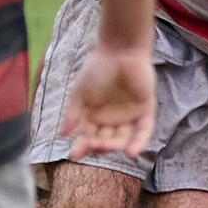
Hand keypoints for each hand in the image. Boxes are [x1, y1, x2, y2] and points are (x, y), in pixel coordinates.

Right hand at [60, 41, 155, 159]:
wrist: (120, 52)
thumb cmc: (97, 69)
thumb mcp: (80, 93)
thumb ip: (73, 114)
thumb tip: (62, 135)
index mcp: (95, 115)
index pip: (88, 136)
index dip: (82, 146)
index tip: (75, 155)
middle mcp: (112, 119)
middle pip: (106, 141)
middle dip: (99, 146)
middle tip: (94, 146)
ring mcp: (130, 115)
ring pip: (123, 138)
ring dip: (116, 146)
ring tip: (107, 147)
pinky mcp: (145, 110)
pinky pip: (144, 131)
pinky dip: (138, 143)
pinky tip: (131, 153)